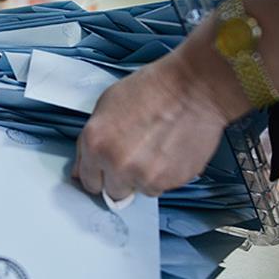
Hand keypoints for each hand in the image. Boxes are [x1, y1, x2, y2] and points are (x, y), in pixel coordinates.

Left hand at [73, 54, 228, 197]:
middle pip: (113, 192)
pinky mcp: (170, 181)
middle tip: (135, 155)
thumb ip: (91, 141)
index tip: (106, 171)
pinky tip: (170, 151)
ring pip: (140, 190)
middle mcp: (116, 164)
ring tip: (156, 148)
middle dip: (121, 178)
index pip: (88, 181)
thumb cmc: (153, 89)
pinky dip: (166, 175)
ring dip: (145, 176)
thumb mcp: (106, 106)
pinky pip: (163, 188)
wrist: (193, 87)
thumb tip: (84, 168)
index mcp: (95, 144)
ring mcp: (144, 175)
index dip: (99, 174)